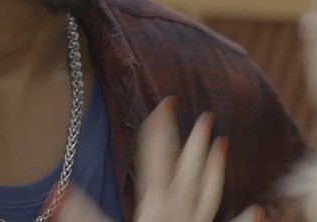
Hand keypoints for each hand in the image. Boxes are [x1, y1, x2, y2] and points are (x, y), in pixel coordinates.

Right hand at [56, 97, 264, 221]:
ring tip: (224, 147)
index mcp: (156, 211)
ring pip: (210, 197)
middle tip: (205, 118)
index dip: (161, 132)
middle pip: (189, 174)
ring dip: (216, 172)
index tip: (166, 105)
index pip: (157, 162)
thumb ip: (82, 216)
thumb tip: (58, 190)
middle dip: (194, 145)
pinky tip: (258, 211)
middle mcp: (180, 218)